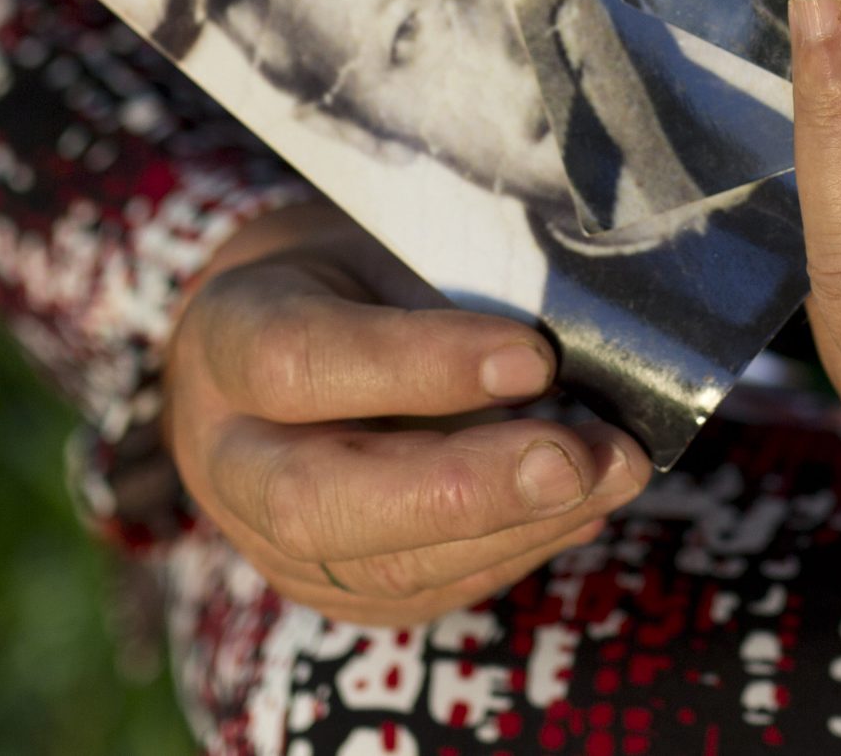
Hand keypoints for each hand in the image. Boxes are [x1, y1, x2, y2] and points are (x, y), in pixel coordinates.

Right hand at [162, 199, 648, 625]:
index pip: (301, 363)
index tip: (532, 356)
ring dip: (518, 527)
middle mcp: (230, 458)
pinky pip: (429, 592)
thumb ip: (441, 297)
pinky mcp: (334, 592)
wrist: (275, 346)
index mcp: (227, 341)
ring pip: (384, 569)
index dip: (417, 365)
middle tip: (572, 459)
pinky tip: (584, 505)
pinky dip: (519, 549)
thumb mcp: (379, 248)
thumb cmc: (349, 279)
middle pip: (318, 503)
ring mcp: (271, 543)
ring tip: (613, 472)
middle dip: (463, 489)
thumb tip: (552, 359)